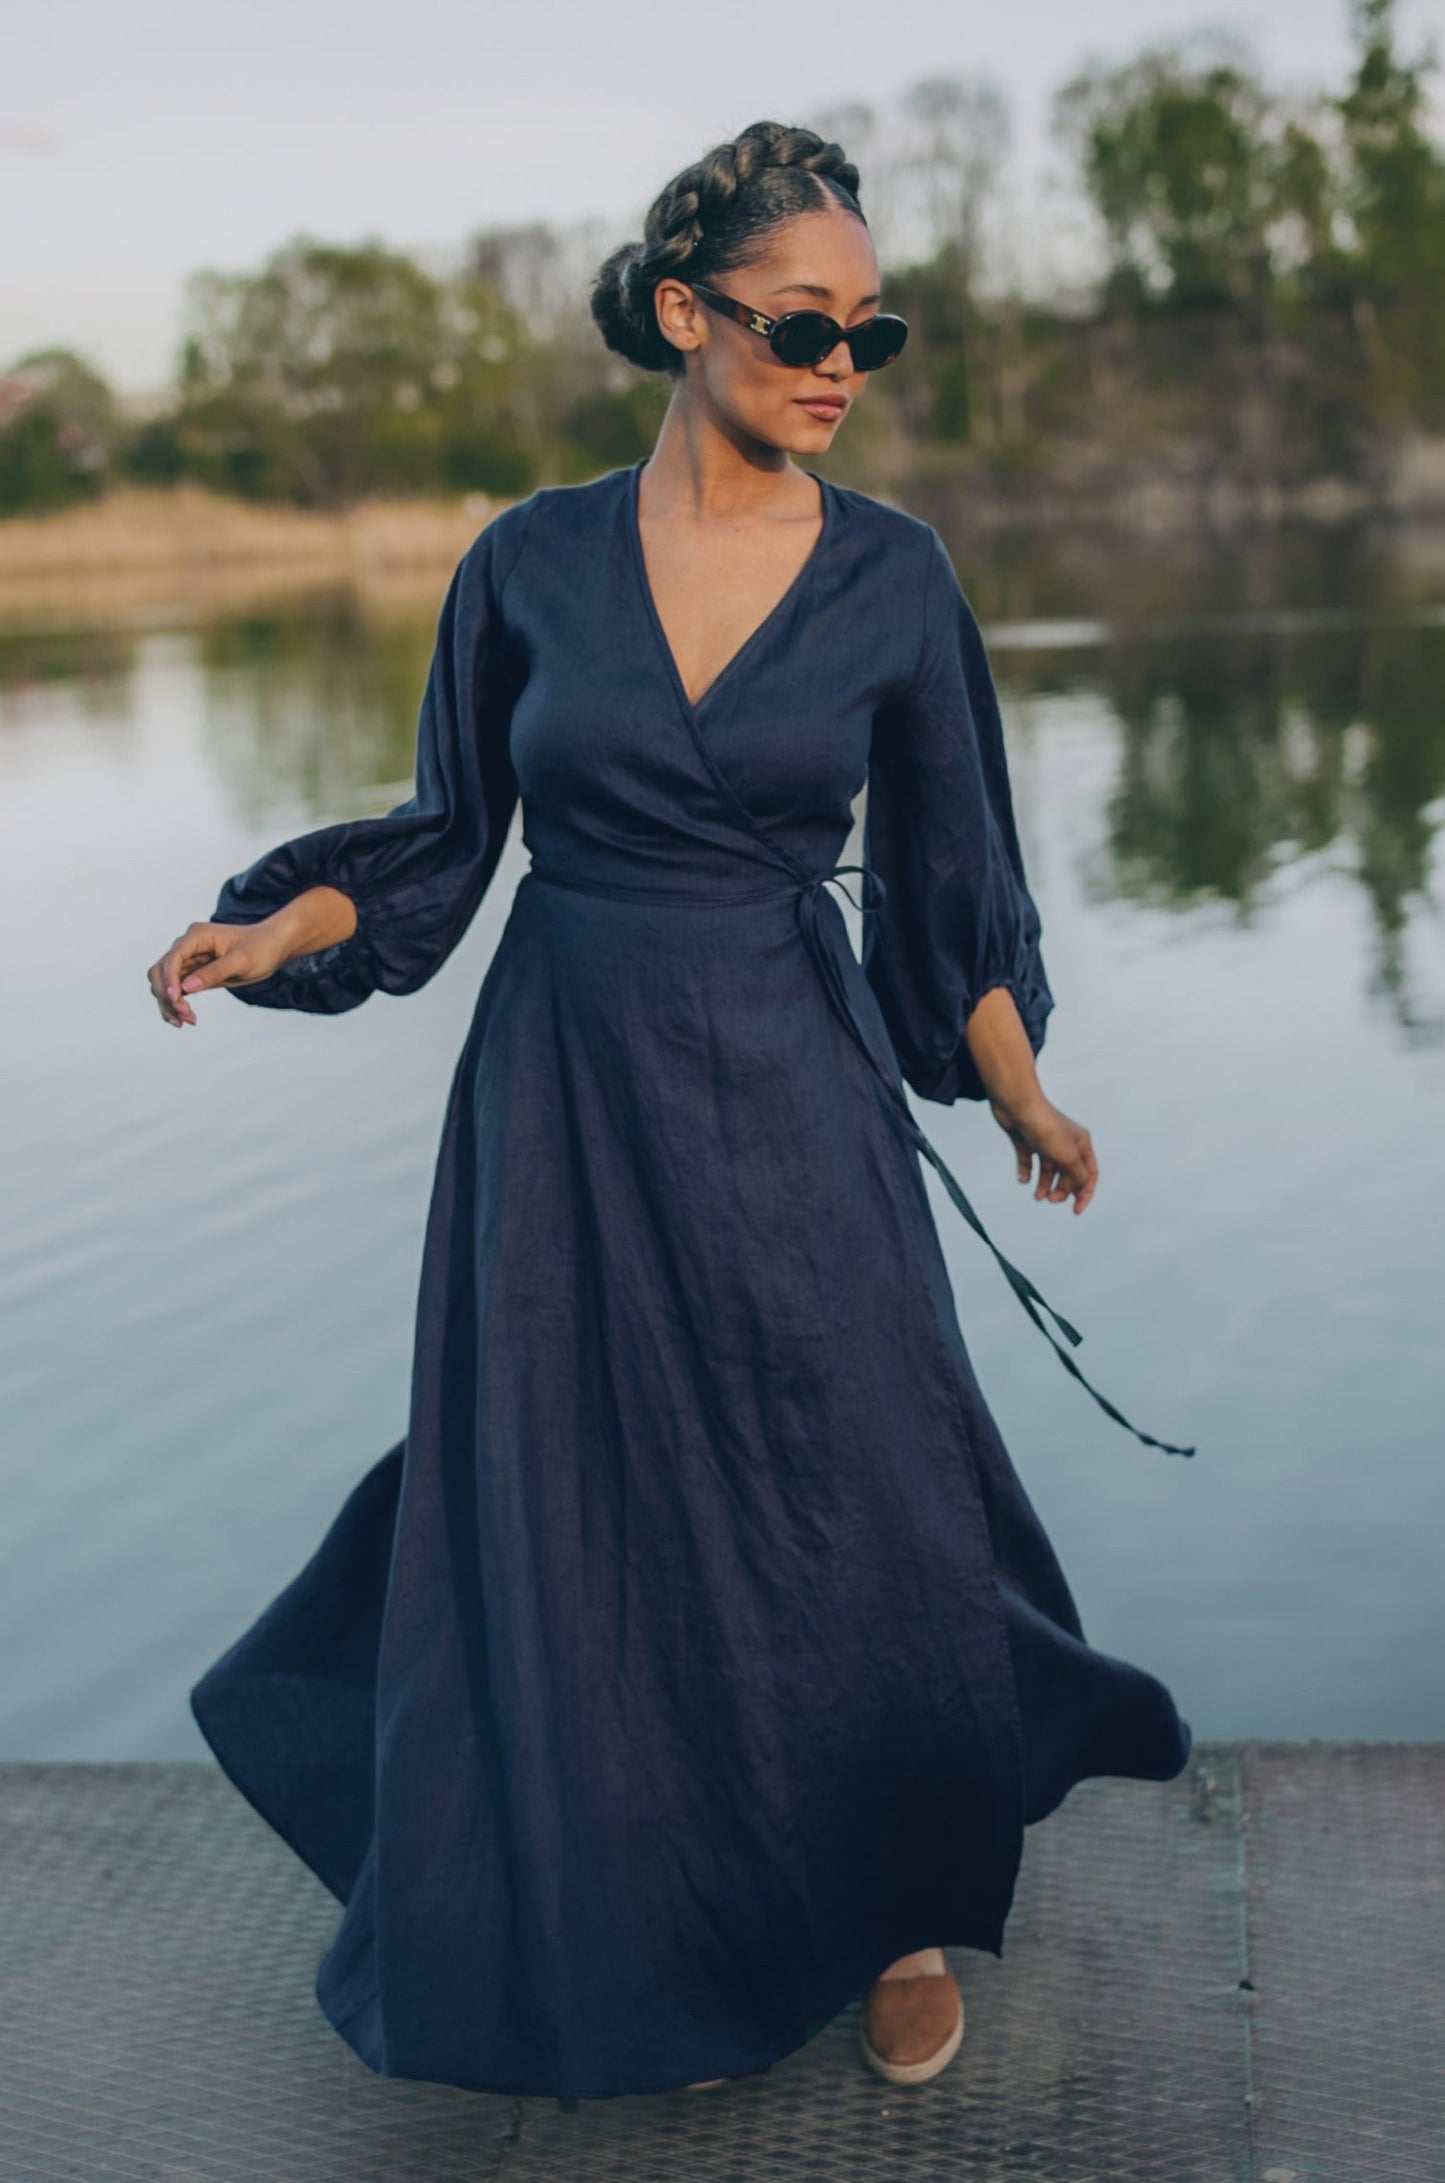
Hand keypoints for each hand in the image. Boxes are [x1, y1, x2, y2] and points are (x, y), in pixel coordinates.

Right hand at [146, 917, 290, 1026]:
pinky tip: (184, 1020)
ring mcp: (188, 960)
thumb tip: (186, 987)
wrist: (271, 947)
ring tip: (189, 1021)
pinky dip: (175, 1005)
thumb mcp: (242, 961)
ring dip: (169, 1003)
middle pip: (160, 971)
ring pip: (163, 983)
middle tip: (186, 1015)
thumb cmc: (260, 948)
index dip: (169, 980)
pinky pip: (175, 990)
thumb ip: (215, 972)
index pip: (173, 958)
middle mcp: (187, 946)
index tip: (176, 1001)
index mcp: (197, 936)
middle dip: (167, 994)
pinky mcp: (192, 974)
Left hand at [989, 1091, 1097, 1213]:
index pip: (1089, 1174)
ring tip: (1037, 1195)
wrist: (1017, 1106)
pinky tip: (1023, 1178)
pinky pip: (1028, 1162)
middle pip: (1068, 1174)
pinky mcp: (1026, 1141)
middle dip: (1061, 1189)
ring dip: (1044, 1185)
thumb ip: (1077, 1176)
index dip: (1084, 1194)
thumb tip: (1082, 1189)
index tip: (1076, 1211)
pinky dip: (1026, 1172)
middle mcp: (1065, 1142)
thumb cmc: (1045, 1129)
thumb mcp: (1067, 1157)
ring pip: (1048, 1170)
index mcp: (1081, 1143)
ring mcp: (1045, 1141)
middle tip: (1050, 1198)